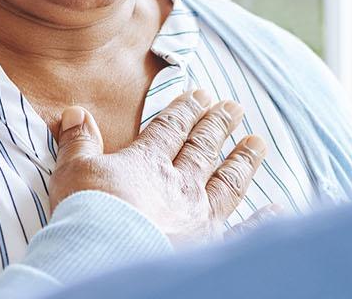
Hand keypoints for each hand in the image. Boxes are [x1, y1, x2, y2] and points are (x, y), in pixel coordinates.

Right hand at [49, 89, 269, 244]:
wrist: (107, 256)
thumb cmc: (88, 214)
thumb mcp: (74, 171)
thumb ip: (78, 142)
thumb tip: (76, 112)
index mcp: (149, 163)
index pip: (171, 129)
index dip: (185, 109)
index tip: (200, 94)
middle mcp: (181, 185)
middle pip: (204, 148)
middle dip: (218, 125)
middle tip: (235, 107)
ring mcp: (200, 217)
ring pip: (228, 182)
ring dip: (243, 160)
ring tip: (258, 142)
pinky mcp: (210, 247)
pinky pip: (242, 232)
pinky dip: (261, 221)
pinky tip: (277, 208)